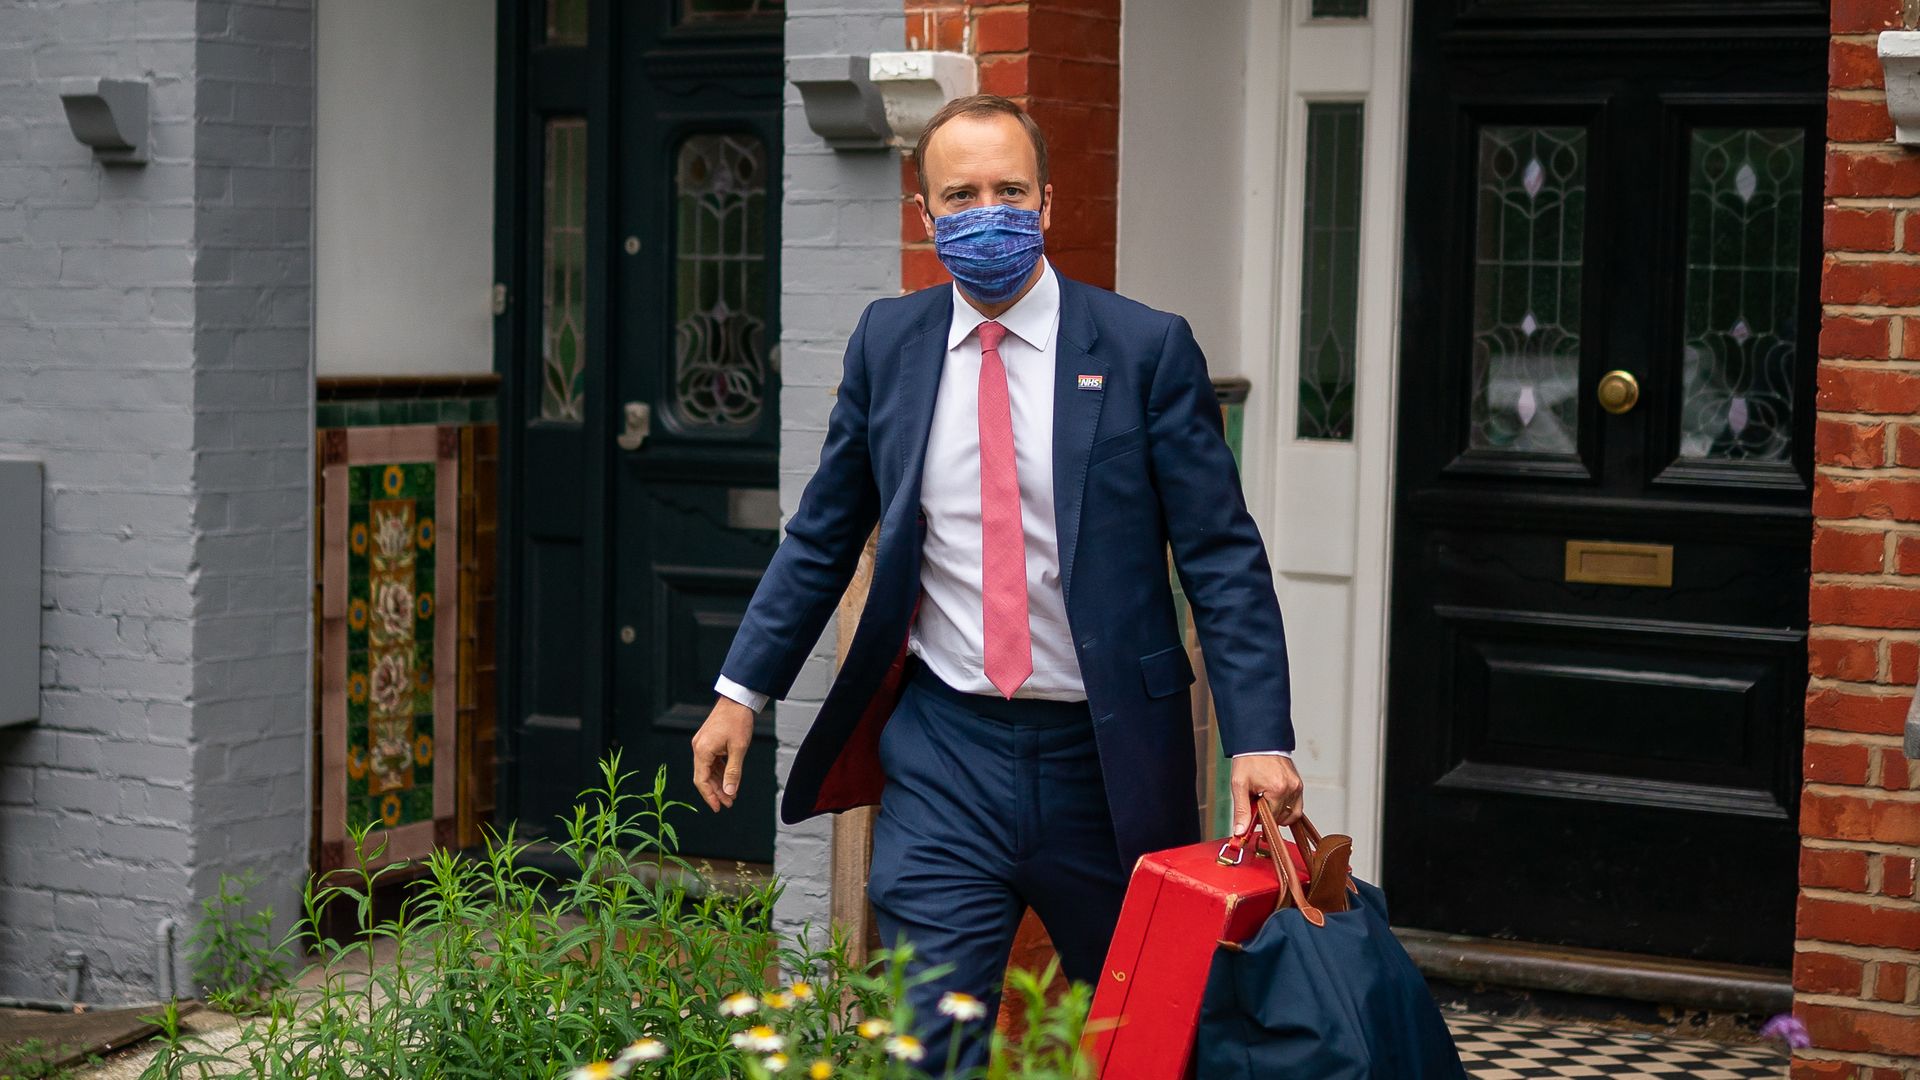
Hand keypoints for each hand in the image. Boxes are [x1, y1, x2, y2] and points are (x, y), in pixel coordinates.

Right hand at [691, 697, 754, 811]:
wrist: (737, 699)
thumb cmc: (738, 721)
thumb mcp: (738, 749)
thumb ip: (733, 772)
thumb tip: (729, 792)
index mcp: (702, 751)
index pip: (701, 780)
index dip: (709, 796)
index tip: (718, 808)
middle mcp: (699, 748)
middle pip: (703, 777)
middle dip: (715, 792)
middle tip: (728, 803)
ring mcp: (703, 744)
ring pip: (707, 770)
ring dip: (718, 782)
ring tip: (730, 794)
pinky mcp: (708, 741)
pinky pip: (711, 761)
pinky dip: (719, 771)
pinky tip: (728, 779)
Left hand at [1230, 754, 1303, 836]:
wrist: (1258, 741)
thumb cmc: (1249, 760)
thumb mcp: (1239, 785)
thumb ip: (1241, 810)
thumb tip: (1240, 831)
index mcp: (1278, 790)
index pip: (1271, 820)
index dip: (1260, 820)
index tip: (1252, 816)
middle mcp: (1291, 788)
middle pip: (1281, 817)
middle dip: (1268, 815)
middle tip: (1256, 803)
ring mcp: (1297, 786)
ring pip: (1291, 814)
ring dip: (1278, 813)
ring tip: (1265, 801)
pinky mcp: (1299, 784)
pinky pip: (1296, 805)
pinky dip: (1286, 808)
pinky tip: (1274, 801)